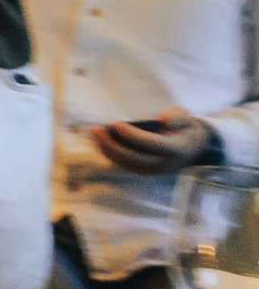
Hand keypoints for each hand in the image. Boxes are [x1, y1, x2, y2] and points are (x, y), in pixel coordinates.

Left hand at [95, 109, 218, 174]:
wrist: (193, 146)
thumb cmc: (185, 128)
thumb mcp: (187, 117)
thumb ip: (177, 117)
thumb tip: (163, 119)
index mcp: (178, 149)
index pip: (153, 144)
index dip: (133, 136)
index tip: (115, 124)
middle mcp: (166, 163)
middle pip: (136, 158)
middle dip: (113, 145)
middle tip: (97, 130)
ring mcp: (156, 170)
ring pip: (129, 165)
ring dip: (109, 151)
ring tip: (95, 134)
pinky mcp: (147, 171)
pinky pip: (127, 167)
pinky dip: (112, 157)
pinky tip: (100, 143)